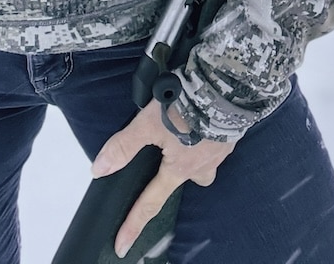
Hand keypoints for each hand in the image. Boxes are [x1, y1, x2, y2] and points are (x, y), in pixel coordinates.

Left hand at [91, 98, 235, 258]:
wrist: (226, 87)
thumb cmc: (190, 106)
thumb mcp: (148, 123)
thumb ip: (124, 146)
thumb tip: (100, 168)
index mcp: (179, 169)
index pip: (150, 203)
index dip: (134, 224)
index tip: (123, 246)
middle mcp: (201, 166)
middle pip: (185, 180)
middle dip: (176, 173)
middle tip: (168, 156)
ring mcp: (220, 151)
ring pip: (205, 161)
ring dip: (196, 152)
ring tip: (187, 132)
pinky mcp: (232, 132)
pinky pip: (218, 142)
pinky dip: (210, 134)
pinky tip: (204, 118)